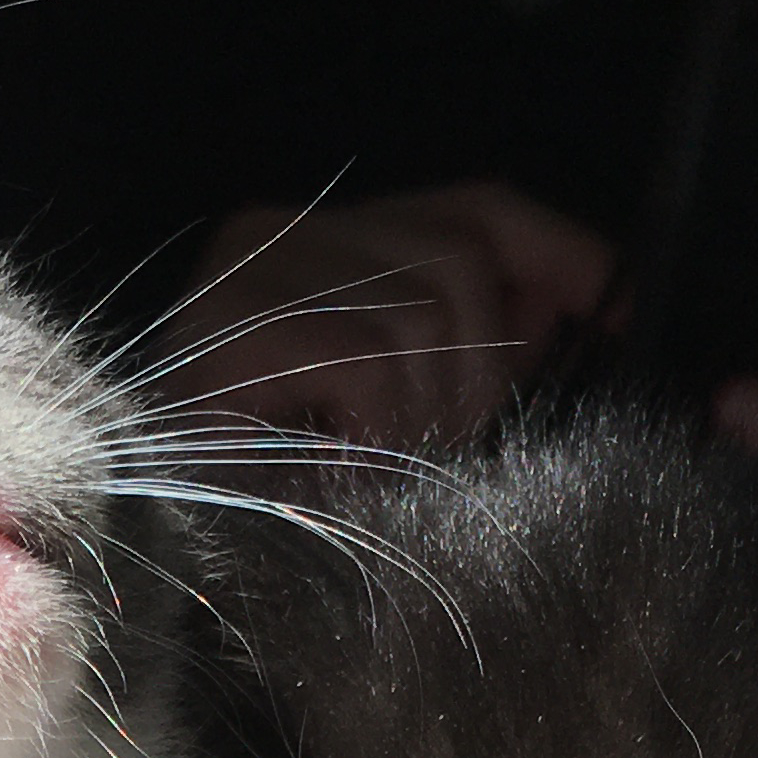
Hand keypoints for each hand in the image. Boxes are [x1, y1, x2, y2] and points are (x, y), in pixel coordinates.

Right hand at [155, 185, 619, 450]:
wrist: (140, 551)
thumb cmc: (257, 495)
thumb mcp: (382, 407)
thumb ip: (461, 348)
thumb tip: (569, 314)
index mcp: (307, 238)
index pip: (471, 206)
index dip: (558, 252)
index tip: (617, 306)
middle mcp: (273, 232)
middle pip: (460, 252)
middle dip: (486, 361)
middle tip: (446, 443)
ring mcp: (246, 275)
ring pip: (428, 306)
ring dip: (431, 408)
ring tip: (379, 466)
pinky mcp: (233, 331)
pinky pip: (371, 358)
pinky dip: (381, 426)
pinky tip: (344, 467)